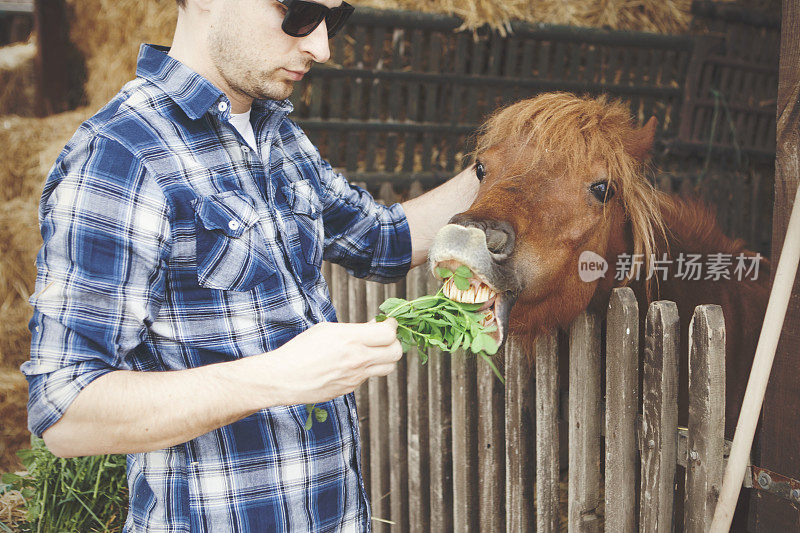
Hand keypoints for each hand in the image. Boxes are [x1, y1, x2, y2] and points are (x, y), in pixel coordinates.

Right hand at [264, 319, 402, 404]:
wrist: (283, 378)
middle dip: (394, 343)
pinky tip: (349, 364)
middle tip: (384, 338)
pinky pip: (367, 378)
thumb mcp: (326, 330)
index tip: (387, 323)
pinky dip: (365, 369)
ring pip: (387, 368)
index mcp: (351, 339)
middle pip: (396, 352)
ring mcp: (355, 377)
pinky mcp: (350, 389)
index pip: (389, 333)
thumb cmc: (301, 349)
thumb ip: (354, 329)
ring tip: (372, 351)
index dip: (392, 326)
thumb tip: (374, 327)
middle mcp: (357, 359)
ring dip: (384, 358)